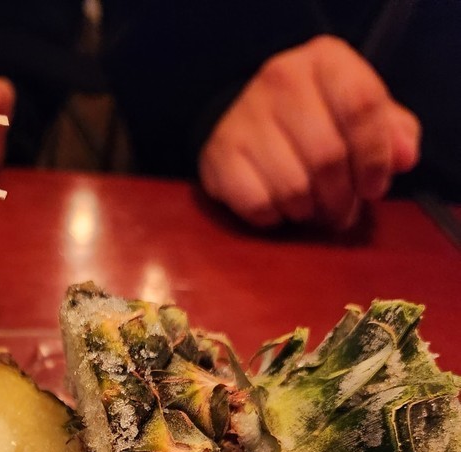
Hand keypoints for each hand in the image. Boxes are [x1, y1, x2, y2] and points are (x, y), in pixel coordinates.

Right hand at [198, 35, 420, 229]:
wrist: (245, 122)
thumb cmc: (316, 121)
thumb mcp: (359, 116)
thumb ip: (392, 133)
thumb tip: (404, 158)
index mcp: (325, 59)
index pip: (362, 107)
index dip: (374, 159)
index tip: (373, 188)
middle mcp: (282, 78)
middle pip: (328, 156)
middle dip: (341, 197)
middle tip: (341, 211)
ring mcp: (245, 116)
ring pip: (293, 189)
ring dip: (308, 211)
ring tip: (310, 208)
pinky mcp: (220, 155)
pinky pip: (259, 205)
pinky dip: (274, 218)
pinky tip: (278, 207)